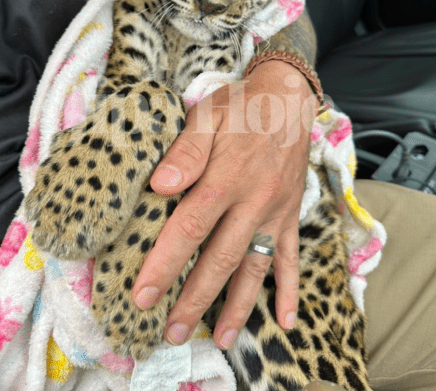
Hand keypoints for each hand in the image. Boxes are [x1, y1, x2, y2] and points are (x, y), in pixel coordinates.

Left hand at [131, 60, 318, 349]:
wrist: (289, 97)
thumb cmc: (240, 107)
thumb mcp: (207, 114)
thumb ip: (185, 150)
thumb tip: (160, 186)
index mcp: (226, 177)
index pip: (190, 228)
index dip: (165, 263)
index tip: (143, 295)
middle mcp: (254, 202)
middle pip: (220, 258)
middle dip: (194, 298)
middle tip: (170, 331)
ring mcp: (275, 213)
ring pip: (255, 267)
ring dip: (237, 306)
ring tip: (219, 339)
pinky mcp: (291, 216)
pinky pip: (292, 258)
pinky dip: (289, 290)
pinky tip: (286, 321)